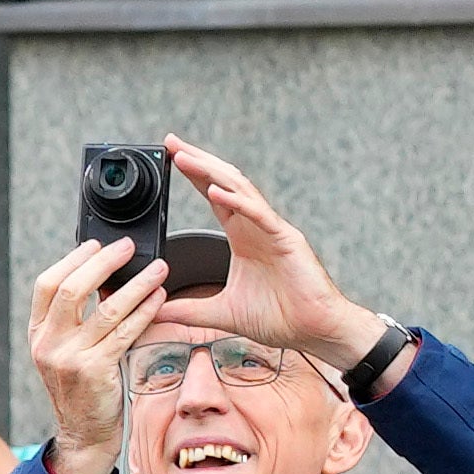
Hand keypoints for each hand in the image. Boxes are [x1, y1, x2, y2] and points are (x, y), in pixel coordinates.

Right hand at [29, 235, 173, 473]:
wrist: (84, 435)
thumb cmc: (83, 390)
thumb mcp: (67, 352)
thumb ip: (76, 321)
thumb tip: (105, 280)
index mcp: (38, 334)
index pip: (47, 285)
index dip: (72, 260)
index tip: (96, 244)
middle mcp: (48, 343)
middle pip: (73, 289)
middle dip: (104, 262)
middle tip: (129, 248)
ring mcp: (70, 358)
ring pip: (106, 309)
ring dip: (137, 284)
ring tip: (159, 269)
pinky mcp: (95, 371)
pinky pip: (125, 332)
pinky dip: (145, 311)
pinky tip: (160, 299)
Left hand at [162, 141, 375, 367]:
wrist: (315, 331)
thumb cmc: (282, 319)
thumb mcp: (223, 313)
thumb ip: (189, 310)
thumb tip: (158, 309)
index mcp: (243, 238)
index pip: (215, 196)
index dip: (194, 175)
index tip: (171, 156)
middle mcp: (257, 227)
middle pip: (224, 183)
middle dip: (198, 160)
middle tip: (171, 142)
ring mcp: (273, 230)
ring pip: (240, 190)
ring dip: (211, 172)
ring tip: (185, 157)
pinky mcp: (287, 240)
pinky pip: (259, 215)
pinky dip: (238, 201)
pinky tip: (216, 191)